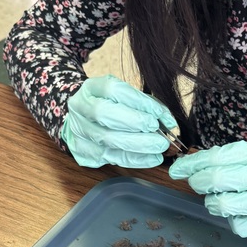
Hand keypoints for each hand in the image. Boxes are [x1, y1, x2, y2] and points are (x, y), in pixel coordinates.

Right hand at [60, 75, 176, 168]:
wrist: (82, 120)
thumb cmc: (110, 106)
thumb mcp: (124, 96)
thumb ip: (144, 104)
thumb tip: (167, 121)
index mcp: (92, 87)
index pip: (114, 90)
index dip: (140, 102)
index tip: (160, 115)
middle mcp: (80, 107)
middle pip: (104, 113)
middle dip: (136, 123)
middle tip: (159, 133)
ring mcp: (79, 130)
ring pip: (107, 139)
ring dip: (138, 145)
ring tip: (159, 147)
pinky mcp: (83, 151)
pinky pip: (111, 157)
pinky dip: (134, 159)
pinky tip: (151, 158)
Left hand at [169, 140, 246, 239]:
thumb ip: (221, 158)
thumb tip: (182, 168)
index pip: (217, 157)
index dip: (191, 164)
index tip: (178, 169)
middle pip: (216, 181)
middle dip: (199, 182)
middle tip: (200, 183)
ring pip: (223, 207)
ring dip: (214, 203)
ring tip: (223, 198)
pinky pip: (236, 226)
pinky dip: (233, 220)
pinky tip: (241, 212)